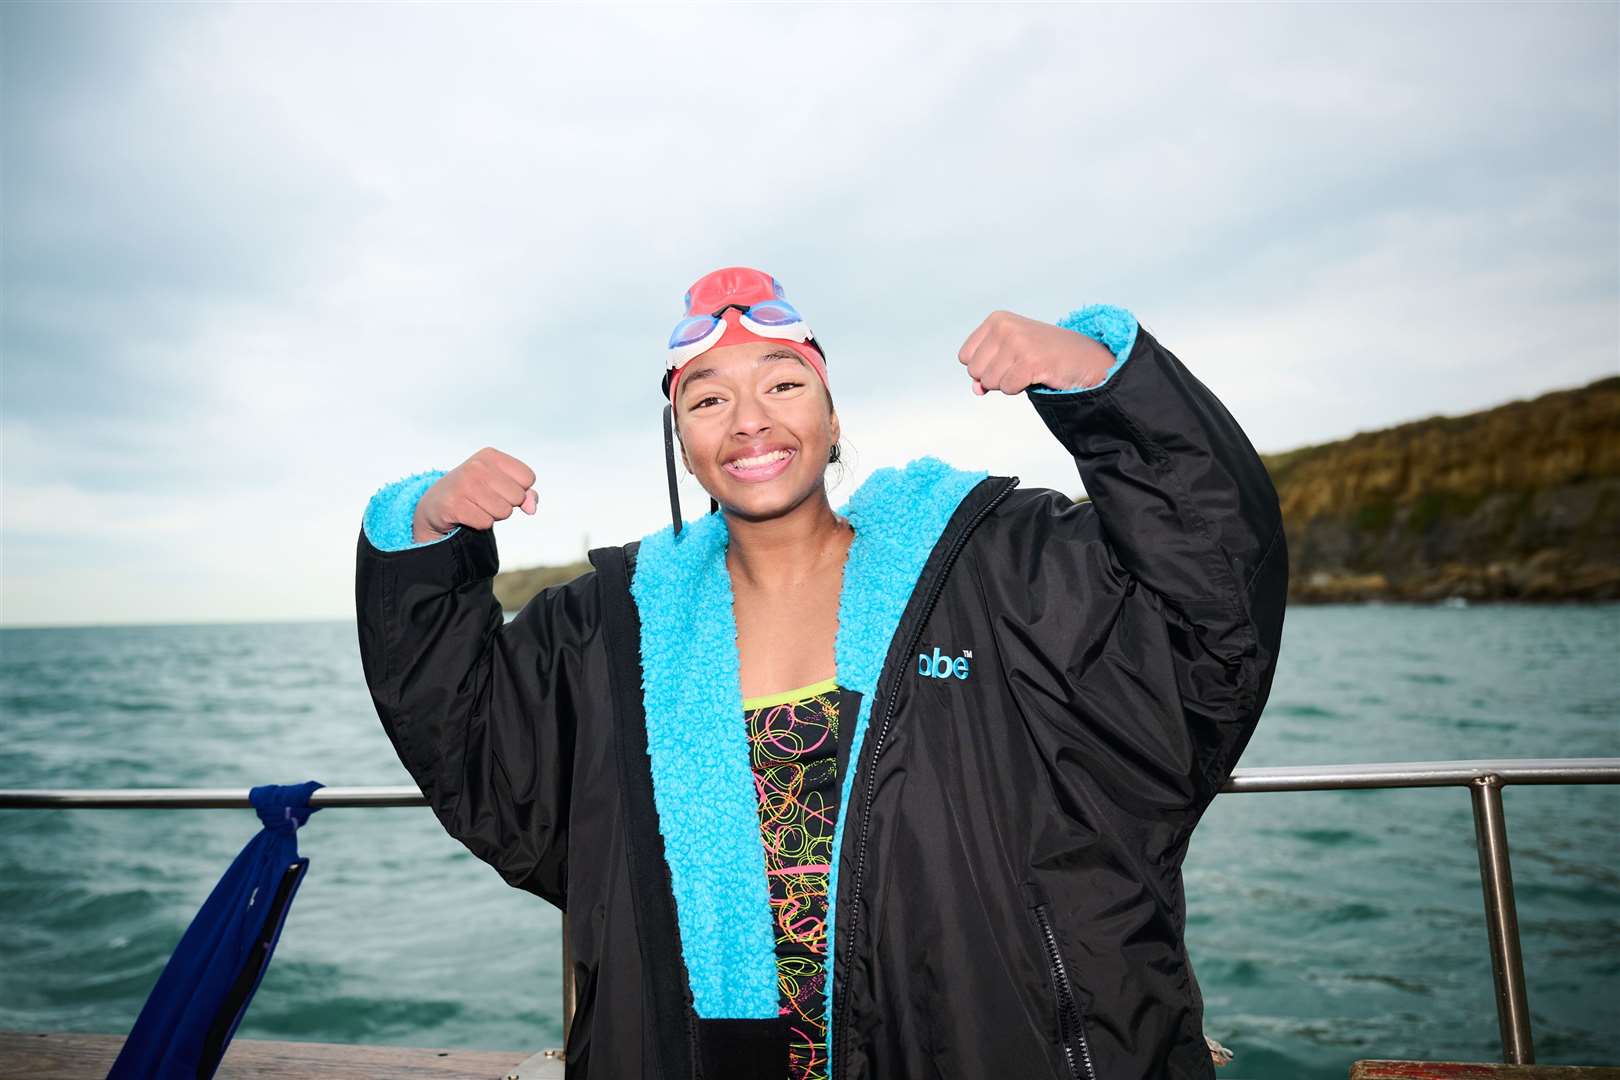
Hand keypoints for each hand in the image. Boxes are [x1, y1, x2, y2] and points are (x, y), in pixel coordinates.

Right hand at [413, 447, 537, 542]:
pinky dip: (480, 523)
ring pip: (504, 512)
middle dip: (507, 504)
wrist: (437, 503)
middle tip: (486, 499)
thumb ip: (526, 494)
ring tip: (477, 506)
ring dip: (494, 515)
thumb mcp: (502, 485)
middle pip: (517, 497)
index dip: (520, 489)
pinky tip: (468, 514)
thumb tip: (532, 508)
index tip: (500, 488)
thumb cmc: (476, 492)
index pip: (528, 478)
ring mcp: (464, 484)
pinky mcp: (453, 505)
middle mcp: (477, 466)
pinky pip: (486, 523)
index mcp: (491, 456)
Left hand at [957, 310, 1115, 395]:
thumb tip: (976, 389)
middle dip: (994, 377)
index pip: (965, 357)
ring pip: (989, 382)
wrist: (1083, 358)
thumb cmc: (1044, 356)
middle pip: (974, 371)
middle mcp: (1004, 327)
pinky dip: (1019, 389)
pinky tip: (1035, 375)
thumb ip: (985, 370)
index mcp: (996, 320)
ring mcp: (1017, 342)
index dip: (983, 366)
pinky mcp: (1030, 361)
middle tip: (1019, 366)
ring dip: (1008, 383)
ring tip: (1028, 369)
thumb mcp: (1008, 356)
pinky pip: (1007, 388)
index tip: (1006, 360)